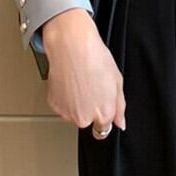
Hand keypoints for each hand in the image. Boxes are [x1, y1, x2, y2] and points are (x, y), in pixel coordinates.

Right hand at [41, 8, 125, 139]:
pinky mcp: (54, 106)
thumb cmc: (95, 59)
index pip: (104, 128)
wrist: (72, 47)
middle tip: (90, 88)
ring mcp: (68, 113)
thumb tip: (121, 123)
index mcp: (104, 113)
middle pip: (88, 121)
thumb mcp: (118, 81)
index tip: (100, 104)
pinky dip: (65, 98)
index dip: (103, 114)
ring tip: (80, 83)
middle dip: (90, 109)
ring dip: (77, 104)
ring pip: (74, 114)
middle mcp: (85, 118)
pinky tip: (70, 83)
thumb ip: (120, 107)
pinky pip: (62, 107)